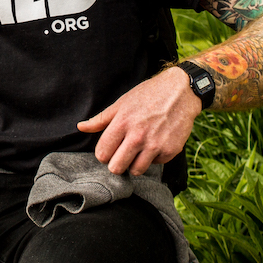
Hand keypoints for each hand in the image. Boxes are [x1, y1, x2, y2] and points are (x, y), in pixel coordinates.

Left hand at [77, 67, 198, 175]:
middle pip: (116, 168)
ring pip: (136, 171)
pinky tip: (156, 144)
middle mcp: (138, 136)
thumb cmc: (148, 95)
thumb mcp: (122, 103)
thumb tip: (81, 127)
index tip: (110, 149)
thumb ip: (101, 119)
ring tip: (138, 151)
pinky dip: (154, 158)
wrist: (181, 91)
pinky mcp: (170, 150)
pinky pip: (155, 165)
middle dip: (117, 163)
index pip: (102, 154)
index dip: (104, 154)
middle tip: (122, 154)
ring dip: (135, 164)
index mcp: (122, 123)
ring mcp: (155, 145)